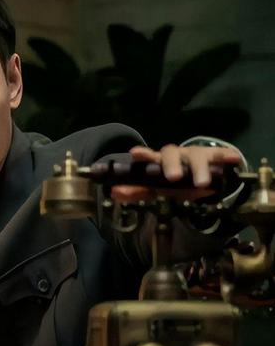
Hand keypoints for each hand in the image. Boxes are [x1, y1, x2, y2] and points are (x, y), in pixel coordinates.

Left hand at [111, 144, 242, 202]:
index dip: (143, 154)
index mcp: (160, 162)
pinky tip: (231, 160)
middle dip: (172, 164)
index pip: (150, 156)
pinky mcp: (217, 157)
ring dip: (199, 169)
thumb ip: (136, 193)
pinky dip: (226, 156)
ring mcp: (197, 155)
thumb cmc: (175, 182)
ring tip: (202, 183)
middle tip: (172, 177)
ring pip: (197, 156)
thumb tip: (114, 193)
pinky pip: (222, 155)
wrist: (205, 178)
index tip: (135, 153)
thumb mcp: (157, 190)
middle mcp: (177, 155)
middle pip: (172, 153)